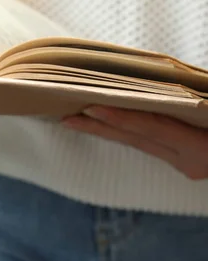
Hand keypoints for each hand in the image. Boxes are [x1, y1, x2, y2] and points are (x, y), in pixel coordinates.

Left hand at [63, 106, 207, 179]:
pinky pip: (150, 145)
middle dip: (99, 127)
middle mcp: (189, 160)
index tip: (90, 108)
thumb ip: (192, 105)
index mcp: (200, 147)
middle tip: (66, 118)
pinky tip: (109, 128)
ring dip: (108, 130)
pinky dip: (128, 134)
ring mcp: (188, 166)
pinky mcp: (187, 165)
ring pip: (139, 143)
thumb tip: (159, 94)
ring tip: (77, 120)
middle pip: (135, 138)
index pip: (152, 128)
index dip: (120, 117)